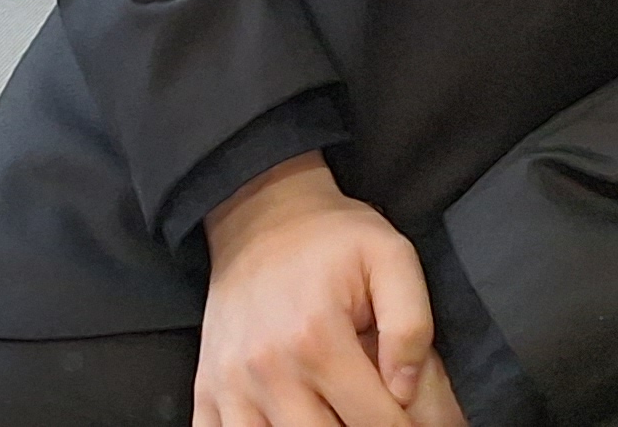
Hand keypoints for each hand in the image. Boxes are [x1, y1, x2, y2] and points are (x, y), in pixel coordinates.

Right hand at [196, 155, 456, 426]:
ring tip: (330, 415)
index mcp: (318, 338)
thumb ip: (411, 323)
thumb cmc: (332, 238)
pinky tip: (280, 421)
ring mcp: (231, 385)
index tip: (410, 421)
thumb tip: (403, 389)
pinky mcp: (206, 390)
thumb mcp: (391, 256)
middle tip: (371, 414)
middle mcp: (268, 370)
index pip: (376, 422)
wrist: (259, 212)